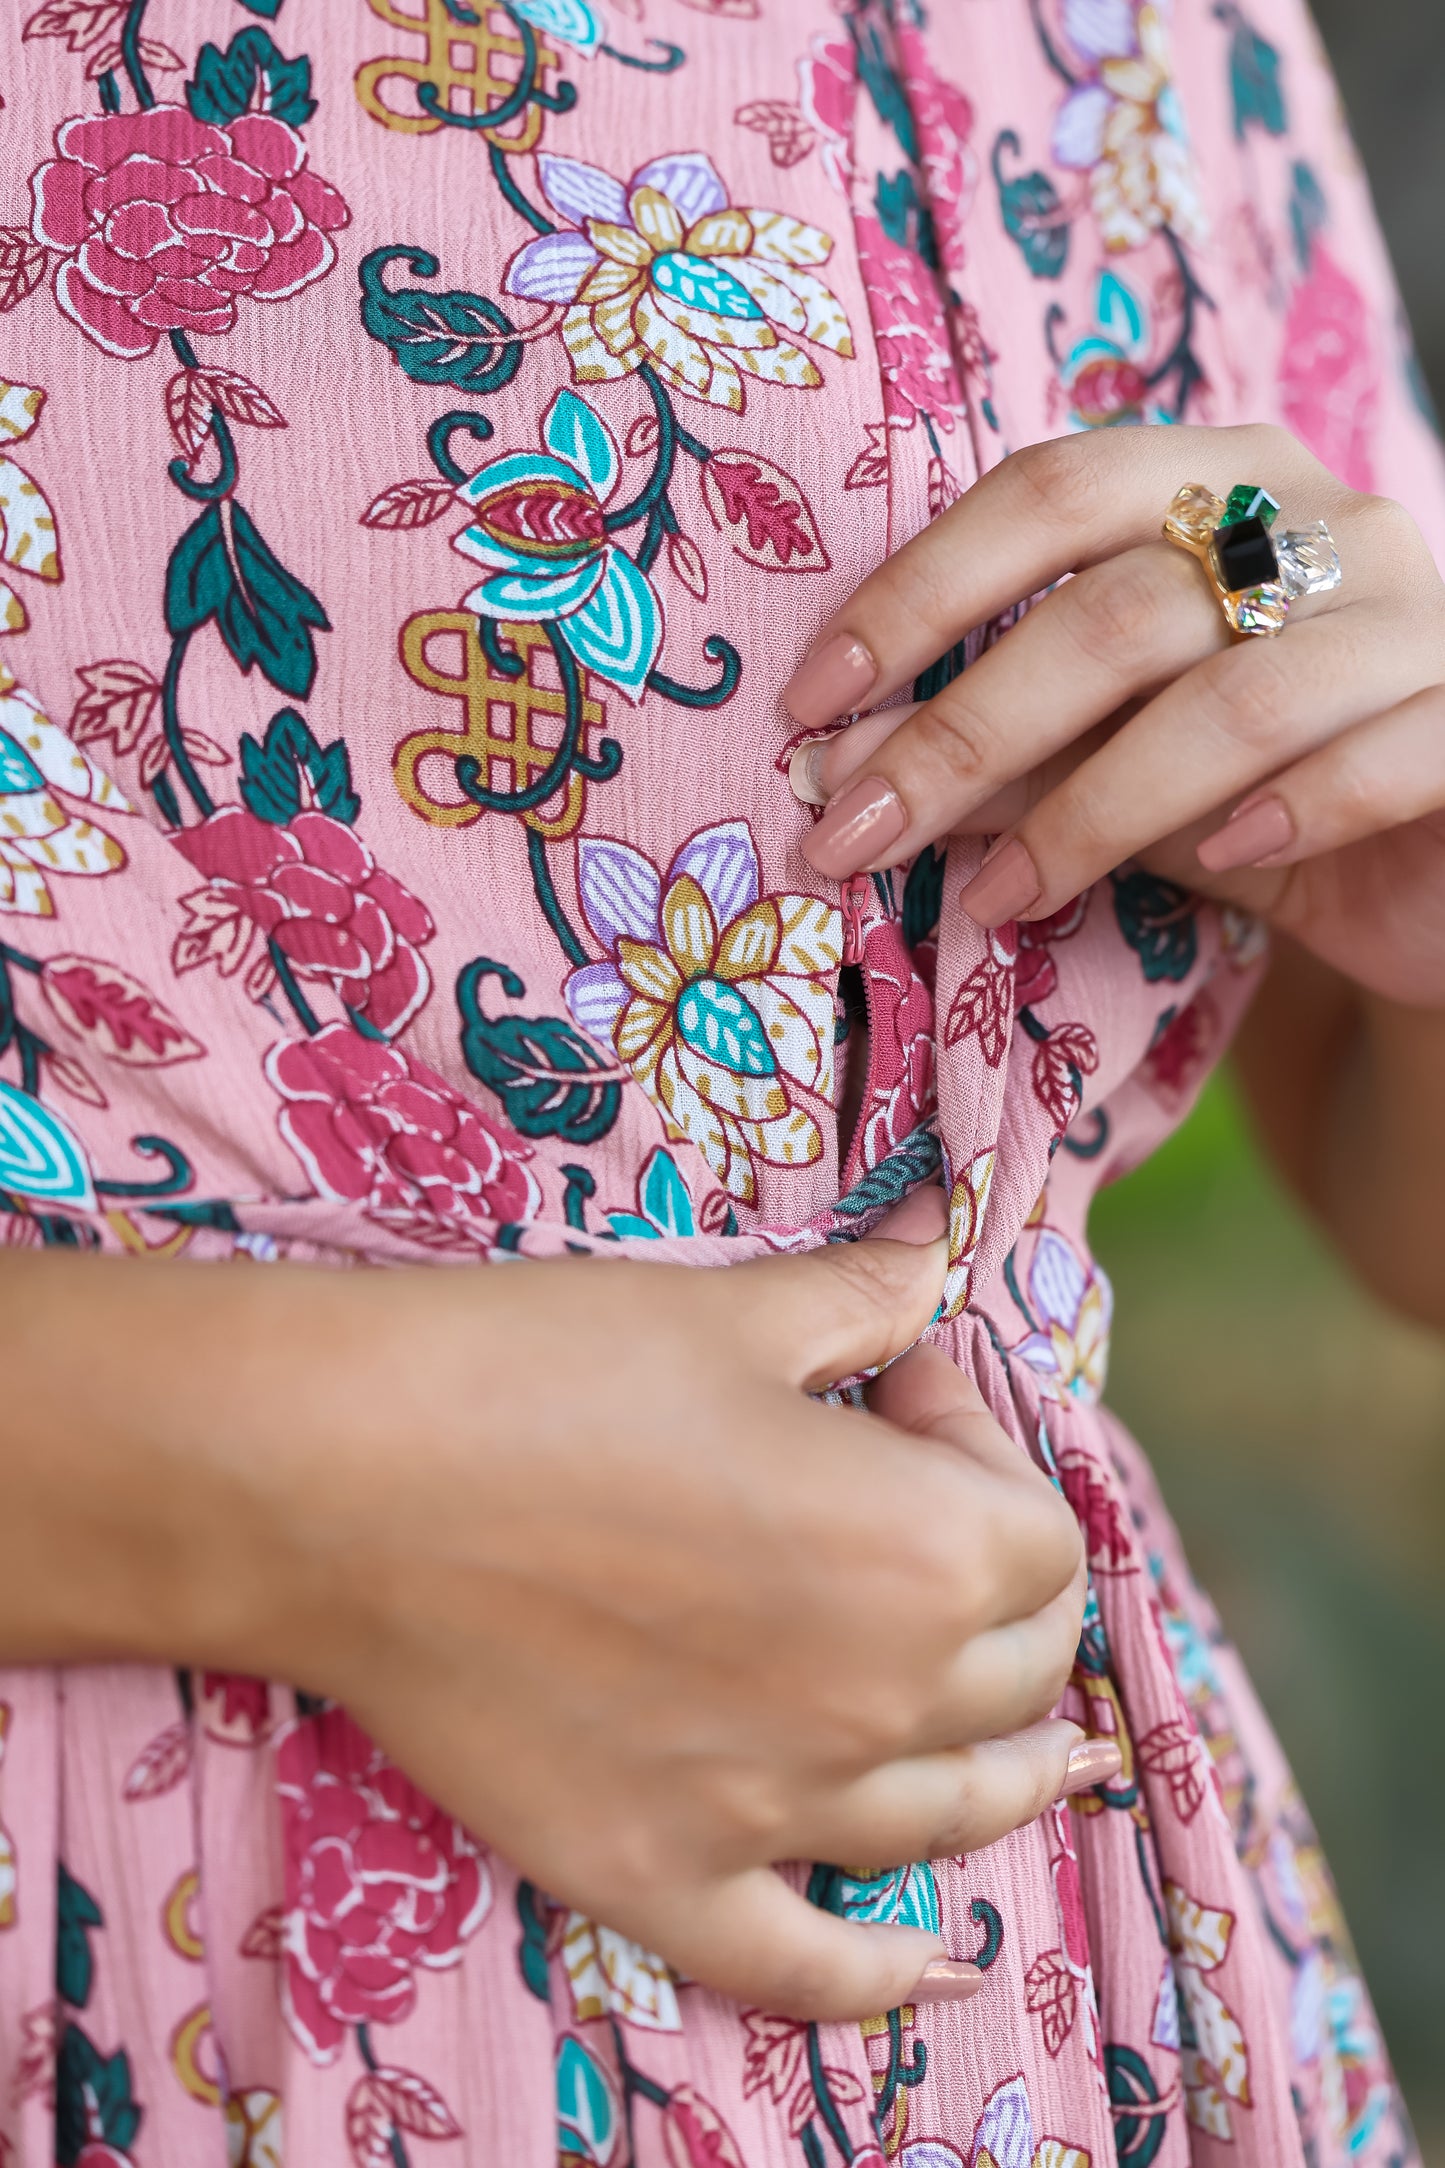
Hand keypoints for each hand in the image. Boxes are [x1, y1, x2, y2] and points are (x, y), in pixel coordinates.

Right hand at [291, 1202, 1090, 2020]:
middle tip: (908, 1514)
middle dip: (994, 1586)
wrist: (345, 1486)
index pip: (1040, 1531)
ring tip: (1015, 1736)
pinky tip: (936, 1969)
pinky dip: (884, 1976)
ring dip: (996, 1761)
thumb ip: (867, 1299)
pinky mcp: (666, 1879)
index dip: (980, 1447)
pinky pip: (811, 1965)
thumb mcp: (729, 1315)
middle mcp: (881, 1705)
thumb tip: (941, 1247)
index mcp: (923, 1555)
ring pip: (952, 1814)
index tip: (892, 1395)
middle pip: (1018, 1676)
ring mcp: (776, 1813)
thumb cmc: (545, 1373)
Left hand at [786, 424, 1444, 1005]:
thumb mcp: (1114, 771)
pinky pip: (1377, 757)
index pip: (1050, 492)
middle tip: (856, 830)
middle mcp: (1327, 522)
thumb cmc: (1256, 797)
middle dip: (965, 731)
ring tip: (1001, 894)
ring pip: (1233, 699)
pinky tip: (1217, 862)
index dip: (920, 591)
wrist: (1437, 868)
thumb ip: (1008, 755)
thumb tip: (839, 774)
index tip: (810, 701)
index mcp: (1224, 478)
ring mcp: (1417, 616)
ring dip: (1092, 809)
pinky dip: (1285, 813)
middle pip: (1116, 609)